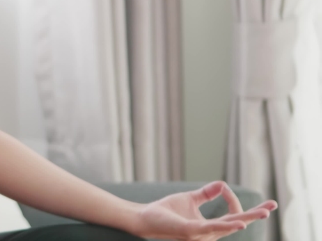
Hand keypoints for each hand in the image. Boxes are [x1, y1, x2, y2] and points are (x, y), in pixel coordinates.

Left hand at [132, 180, 277, 239]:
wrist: (145, 218)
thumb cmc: (166, 211)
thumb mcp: (190, 199)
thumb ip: (206, 194)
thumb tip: (222, 183)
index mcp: (211, 226)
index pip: (233, 216)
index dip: (234, 201)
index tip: (225, 188)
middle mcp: (209, 233)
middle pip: (238, 223)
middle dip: (255, 215)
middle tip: (273, 206)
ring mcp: (201, 234)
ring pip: (229, 226)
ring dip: (246, 219)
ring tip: (263, 213)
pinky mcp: (191, 231)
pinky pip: (211, 228)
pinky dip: (225, 226)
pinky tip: (237, 223)